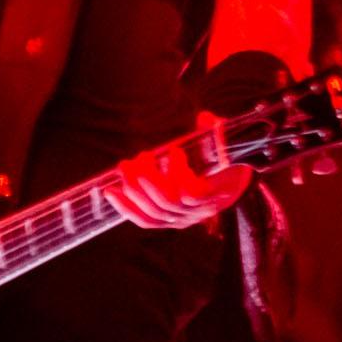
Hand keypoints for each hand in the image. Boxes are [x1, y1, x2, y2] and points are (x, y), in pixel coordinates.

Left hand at [116, 133, 257, 228]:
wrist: (230, 187)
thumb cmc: (225, 163)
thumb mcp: (225, 146)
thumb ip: (217, 132)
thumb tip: (206, 118)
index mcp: (215, 194)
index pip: (192, 193)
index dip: (179, 173)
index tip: (175, 150)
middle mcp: (198, 212)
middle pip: (168, 201)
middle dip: (148, 178)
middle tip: (141, 155)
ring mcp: (182, 219)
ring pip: (154, 212)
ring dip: (135, 189)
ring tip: (125, 166)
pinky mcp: (167, 222)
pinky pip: (145, 221)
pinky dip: (126, 208)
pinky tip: (111, 193)